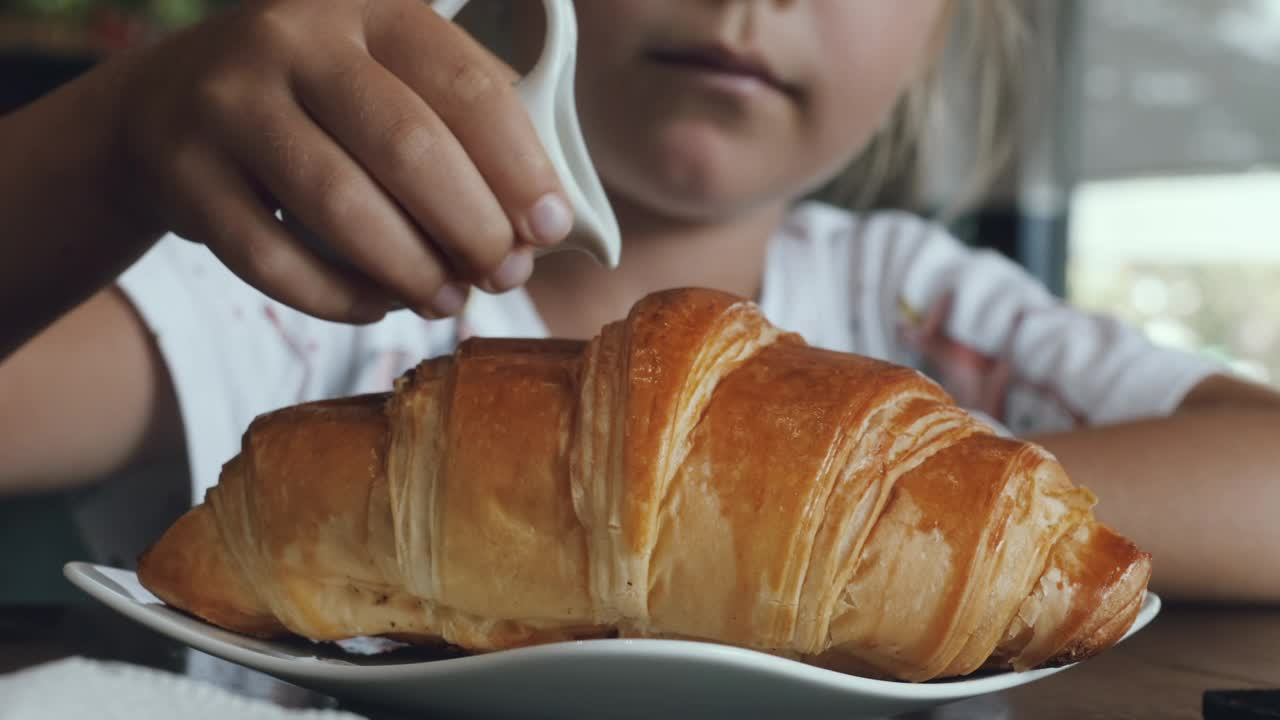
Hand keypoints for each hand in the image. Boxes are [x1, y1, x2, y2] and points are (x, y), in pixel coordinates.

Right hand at [115, 0, 572, 321]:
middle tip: (503, 275)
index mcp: (370, 8)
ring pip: (340, 206)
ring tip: (447, 300)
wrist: (171, 103)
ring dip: (411, 271)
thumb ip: (467, 130)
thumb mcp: (392, 79)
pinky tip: (376, 305)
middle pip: (407, 147)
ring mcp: (229, 102)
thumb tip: (539, 225)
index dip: (519, 167)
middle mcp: (293, 39)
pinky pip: (273, 258)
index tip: (551, 228)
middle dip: (473, 228)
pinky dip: (338, 297)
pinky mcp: (185, 173)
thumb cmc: (324, 103)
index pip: (465, 85)